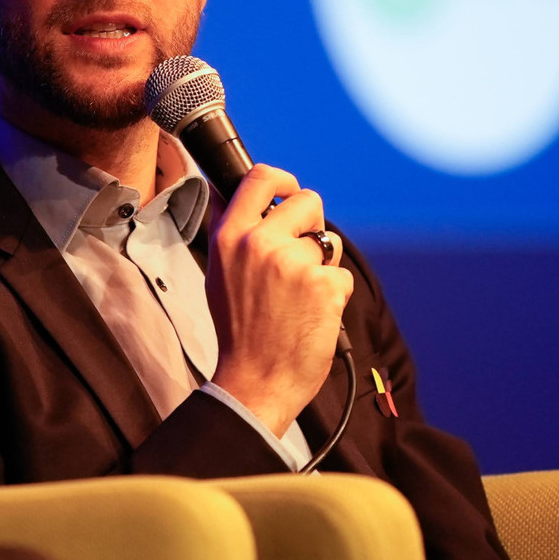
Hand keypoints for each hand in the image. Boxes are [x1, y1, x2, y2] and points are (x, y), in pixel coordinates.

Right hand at [207, 165, 352, 436]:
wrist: (256, 381)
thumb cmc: (239, 332)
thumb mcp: (217, 274)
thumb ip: (227, 231)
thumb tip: (224, 192)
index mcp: (231, 237)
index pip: (260, 178)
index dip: (283, 179)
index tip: (290, 190)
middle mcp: (260, 243)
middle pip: (307, 201)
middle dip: (312, 225)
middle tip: (302, 257)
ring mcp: (293, 263)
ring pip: (327, 243)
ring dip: (321, 266)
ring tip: (299, 298)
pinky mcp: (323, 285)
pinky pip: (341, 275)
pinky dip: (334, 295)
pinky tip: (312, 315)